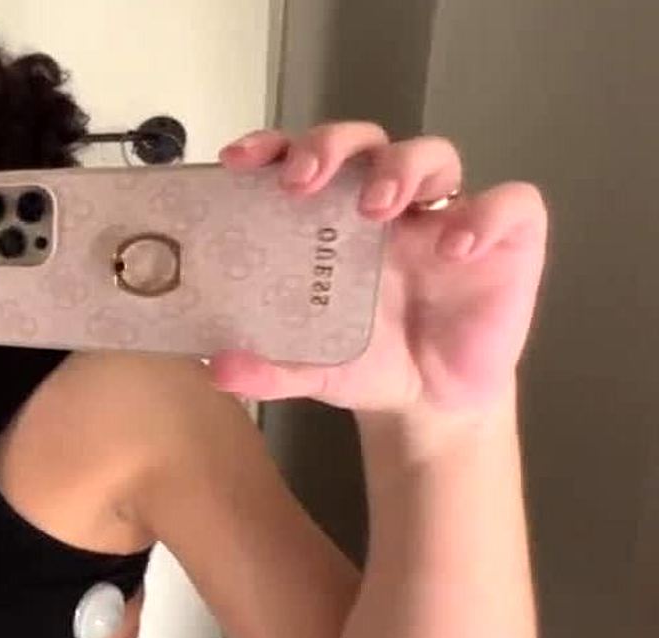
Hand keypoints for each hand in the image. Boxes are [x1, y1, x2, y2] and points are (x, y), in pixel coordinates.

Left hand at [210, 122, 547, 414]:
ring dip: (401, 167)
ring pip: (434, 154)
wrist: (430, 404)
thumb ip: (268, 369)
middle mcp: (389, 205)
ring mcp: (448, 216)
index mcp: (333, 220)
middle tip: (305, 181)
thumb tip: (217, 369)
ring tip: (377, 208)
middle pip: (365, 141)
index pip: (303, 157)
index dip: (273, 146)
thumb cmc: (367, 362)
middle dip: (334, 145)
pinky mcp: (506, 240)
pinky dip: (486, 216)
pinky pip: (512, 205)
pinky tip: (455, 248)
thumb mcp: (310, 369)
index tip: (237, 160)